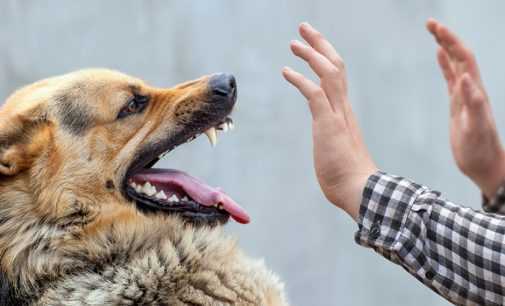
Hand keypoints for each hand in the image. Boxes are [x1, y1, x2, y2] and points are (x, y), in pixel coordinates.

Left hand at [282, 23, 376, 219]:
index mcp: (344, 112)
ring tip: (294, 42)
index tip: (313, 46)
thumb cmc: (348, 176)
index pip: (337, 76)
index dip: (325, 57)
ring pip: (328, 73)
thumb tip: (329, 144)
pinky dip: (300, 79)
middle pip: (335, 66)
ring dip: (311, 54)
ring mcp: (337, 115)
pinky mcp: (328, 124)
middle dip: (320, 44)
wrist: (359, 190)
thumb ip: (333, 139)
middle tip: (304, 29)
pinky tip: (286, 71)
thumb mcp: (337, 150)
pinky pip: (314, 94)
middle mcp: (343, 108)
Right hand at [427, 19, 504, 197]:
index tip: (435, 28)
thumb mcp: (476, 128)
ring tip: (433, 32)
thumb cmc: (480, 150)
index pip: (463, 58)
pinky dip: (444, 64)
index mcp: (475, 91)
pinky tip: (439, 56)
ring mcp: (464, 95)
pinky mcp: (458, 103)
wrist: (483, 164)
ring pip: (455, 64)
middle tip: (429, 23)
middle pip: (459, 55)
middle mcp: (471, 89)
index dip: (451, 41)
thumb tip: (465, 77)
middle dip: (446, 37)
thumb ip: (473, 103)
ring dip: (445, 46)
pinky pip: (450, 78)